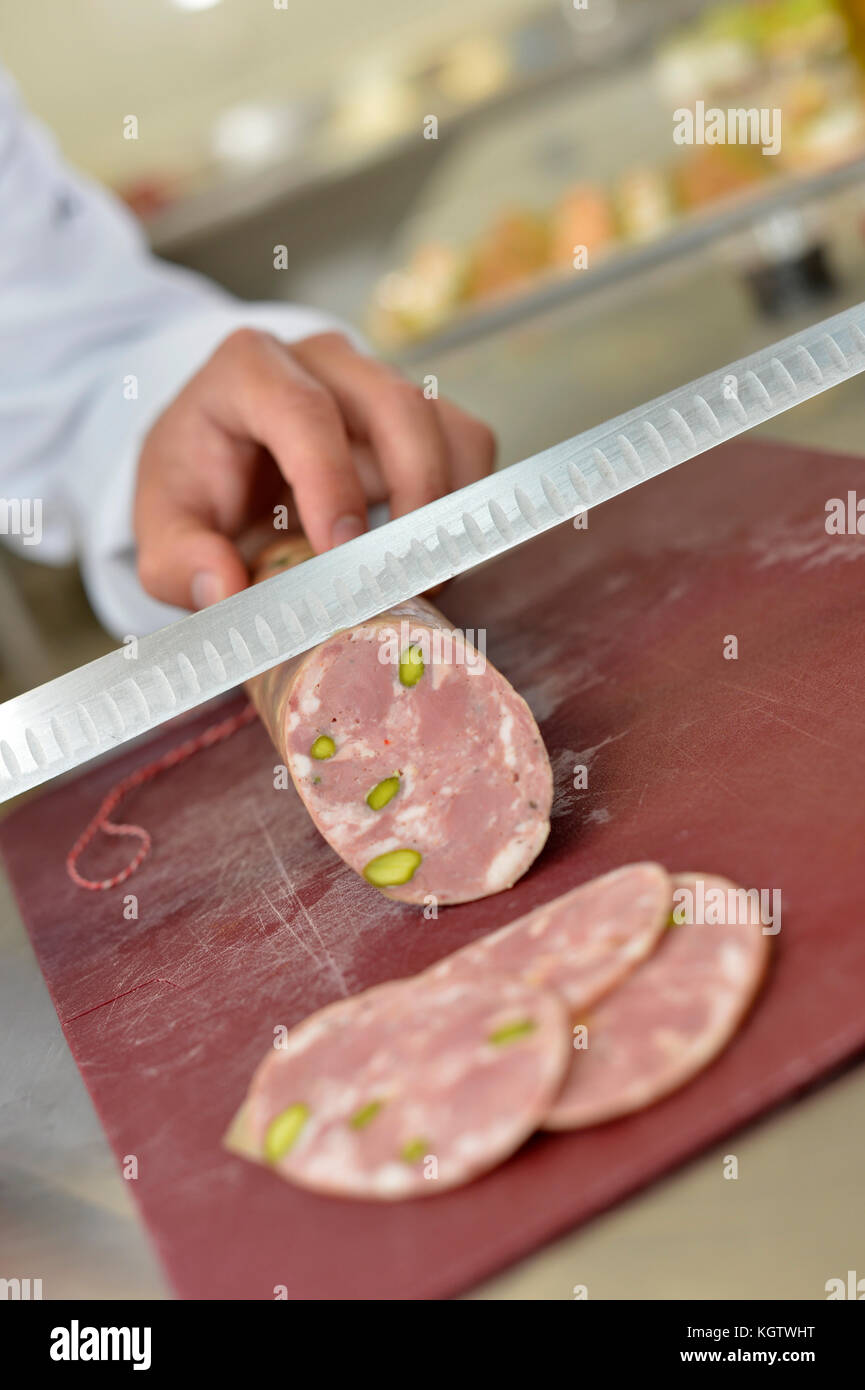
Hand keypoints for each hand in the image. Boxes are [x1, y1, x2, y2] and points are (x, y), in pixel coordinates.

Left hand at [133, 328, 495, 609]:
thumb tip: (226, 589)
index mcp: (248, 370)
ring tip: (421, 574)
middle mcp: (324, 360)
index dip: (330, 480)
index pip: (303, 411)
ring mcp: (379, 381)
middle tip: (401, 574)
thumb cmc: (196, 484)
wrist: (221, 460)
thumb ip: (180, 559)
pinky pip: (467, 445)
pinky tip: (427, 552)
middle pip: (396, 404)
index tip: (341, 549)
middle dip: (413, 493)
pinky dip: (463, 501)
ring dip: (447, 504)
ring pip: (444, 425)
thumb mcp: (161, 527)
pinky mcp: (418, 414)